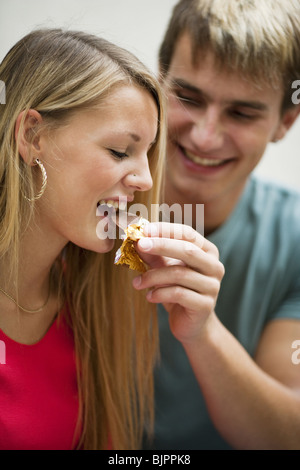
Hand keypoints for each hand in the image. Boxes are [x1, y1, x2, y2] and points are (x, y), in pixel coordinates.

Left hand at [132, 222, 224, 344]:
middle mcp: (214, 266)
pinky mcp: (205, 305)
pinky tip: (149, 296)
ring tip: (137, 282)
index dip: (166, 230)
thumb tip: (137, 240)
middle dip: (161, 246)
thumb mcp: (164, 268)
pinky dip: (160, 293)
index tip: (144, 230)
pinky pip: (179, 294)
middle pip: (188, 250)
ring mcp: (212, 286)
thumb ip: (154, 254)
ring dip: (154, 276)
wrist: (191, 324)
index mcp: (207, 251)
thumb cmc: (178, 289)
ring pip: (180, 274)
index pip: (187, 233)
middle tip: (139, 245)